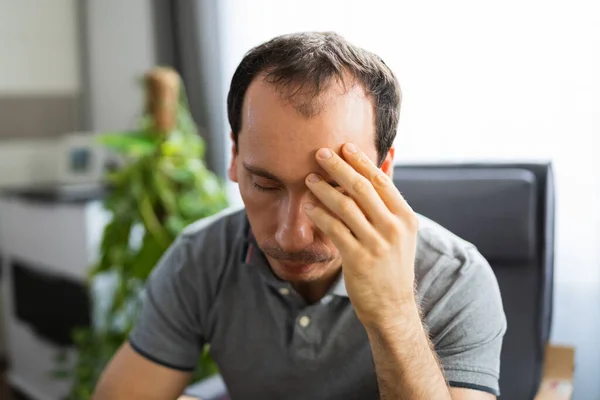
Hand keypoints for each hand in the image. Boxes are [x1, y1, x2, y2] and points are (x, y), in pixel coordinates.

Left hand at [304, 143, 418, 329]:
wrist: (392, 307)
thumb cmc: (391, 265)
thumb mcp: (400, 232)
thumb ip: (389, 200)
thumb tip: (387, 161)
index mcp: (405, 218)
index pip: (381, 181)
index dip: (361, 161)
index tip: (344, 146)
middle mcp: (394, 228)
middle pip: (362, 188)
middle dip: (339, 167)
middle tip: (320, 153)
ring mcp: (377, 244)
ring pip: (345, 206)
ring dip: (323, 190)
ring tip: (309, 179)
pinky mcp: (358, 259)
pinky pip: (334, 230)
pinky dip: (319, 215)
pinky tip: (308, 207)